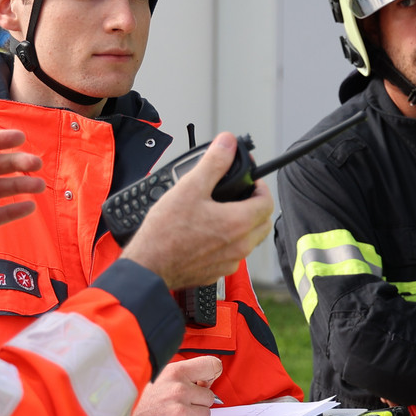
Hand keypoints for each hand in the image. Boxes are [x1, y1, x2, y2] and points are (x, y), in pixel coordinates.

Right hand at [108, 355, 219, 415]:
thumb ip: (178, 374)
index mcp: (175, 372)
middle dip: (197, 401)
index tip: (206, 380)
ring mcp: (182, 412)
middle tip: (176, 404)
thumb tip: (204, 377)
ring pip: (205, 414)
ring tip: (169, 415)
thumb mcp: (154, 376)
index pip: (212, 365)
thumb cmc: (133, 400)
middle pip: (210, 396)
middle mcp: (180, 390)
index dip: (211, 374)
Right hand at [120, 133, 272, 288]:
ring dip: (245, 225)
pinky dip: (230, 242)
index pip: (267, 202)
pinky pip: (233, 255)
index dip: (261, 187)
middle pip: (263, 222)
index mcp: (239, 223)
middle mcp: (240, 245)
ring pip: (250, 240)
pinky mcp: (217, 272)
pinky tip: (210, 234)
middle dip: (257, 206)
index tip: (250, 182)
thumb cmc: (166, 232)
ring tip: (224, 212)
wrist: (148, 266)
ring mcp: (230, 262)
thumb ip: (214, 162)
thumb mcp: (190, 187)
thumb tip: (228, 143)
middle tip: (241, 196)